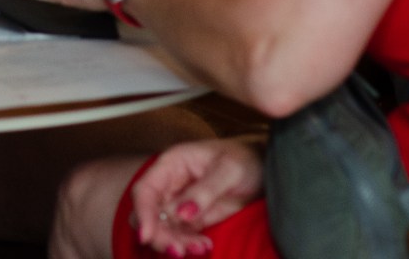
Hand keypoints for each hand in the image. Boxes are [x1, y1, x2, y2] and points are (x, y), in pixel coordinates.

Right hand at [129, 138, 265, 254]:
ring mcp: (180, 203)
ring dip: (175, 243)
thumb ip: (205, 191)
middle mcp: (170, 184)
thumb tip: (181, 214)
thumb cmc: (246, 160)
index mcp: (172, 164)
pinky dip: (189, 245)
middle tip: (178, 251)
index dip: (143, 213)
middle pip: (150, 214)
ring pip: (163, 228)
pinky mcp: (193, 219)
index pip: (146, 190)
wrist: (265, 169)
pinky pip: (182, 236)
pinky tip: (206, 247)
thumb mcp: (229, 170)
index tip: (146, 236)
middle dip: (159, 235)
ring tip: (200, 249)